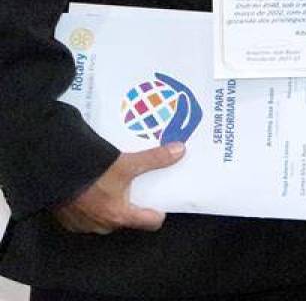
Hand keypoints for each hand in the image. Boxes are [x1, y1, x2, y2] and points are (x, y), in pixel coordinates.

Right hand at [52, 142, 184, 233]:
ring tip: (113, 184)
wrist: (53, 173)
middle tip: (136, 186)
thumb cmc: (92, 173)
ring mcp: (84, 225)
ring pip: (106, 217)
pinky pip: (87, 215)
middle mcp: (103, 226)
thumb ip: (154, 159)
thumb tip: (180, 150)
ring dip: (110, 203)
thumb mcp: (126, 163)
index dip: (158, 212)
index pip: (150, 222)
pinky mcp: (68, 220)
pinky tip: (91, 188)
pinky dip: (91, 204)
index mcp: (120, 216)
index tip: (162, 202)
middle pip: (127, 218)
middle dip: (132, 204)